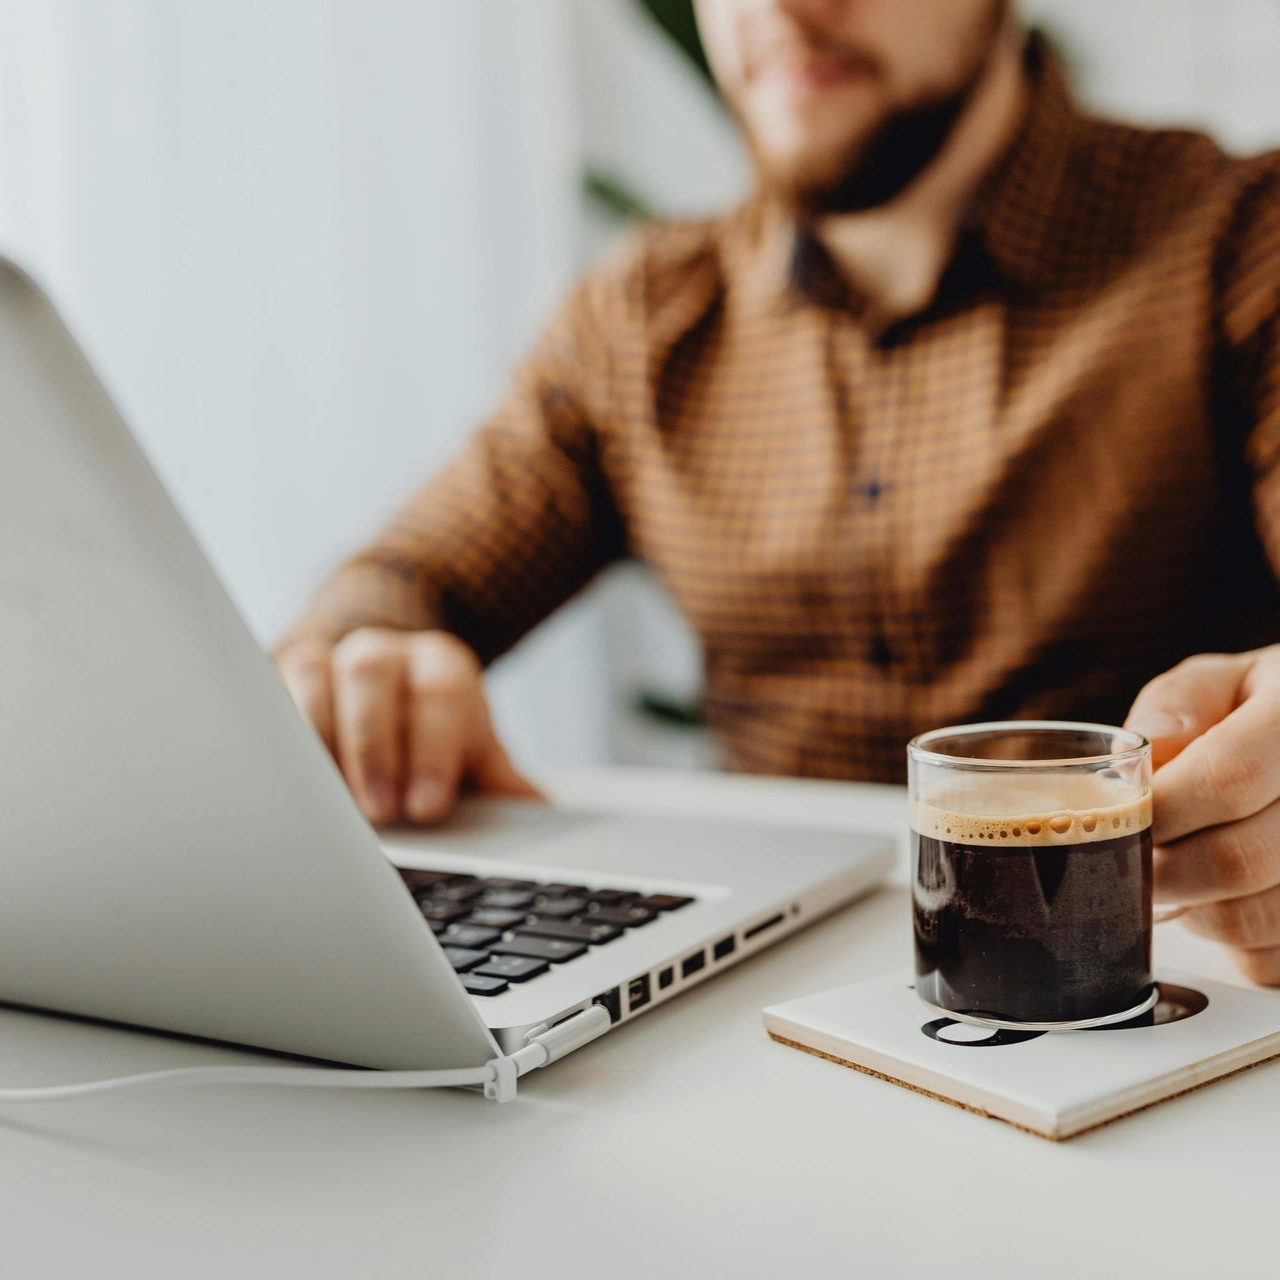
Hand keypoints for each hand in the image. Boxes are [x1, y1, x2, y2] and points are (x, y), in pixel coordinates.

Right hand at [273, 628, 542, 824]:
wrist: (382, 683)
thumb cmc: (427, 731)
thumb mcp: (467, 750)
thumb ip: (496, 777)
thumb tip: (536, 808)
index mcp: (439, 662)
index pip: (440, 692)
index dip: (434, 750)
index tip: (427, 806)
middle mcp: (381, 650)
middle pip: (373, 674)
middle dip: (375, 748)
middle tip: (380, 812)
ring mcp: (326, 658)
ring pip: (314, 677)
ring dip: (321, 744)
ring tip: (331, 806)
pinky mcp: (278, 679)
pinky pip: (268, 695)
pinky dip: (278, 739)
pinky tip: (286, 784)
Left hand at [1125, 647, 1279, 984]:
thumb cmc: (1262, 710)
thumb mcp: (1225, 680)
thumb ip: (1180, 703)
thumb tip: (1147, 751)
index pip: (1228, 780)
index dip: (1161, 811)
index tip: (1117, 818)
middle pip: (1237, 860)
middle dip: (1162, 869)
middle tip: (1132, 857)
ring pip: (1250, 920)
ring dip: (1192, 907)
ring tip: (1180, 871)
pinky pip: (1265, 959)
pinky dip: (1230, 942)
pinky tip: (1222, 898)